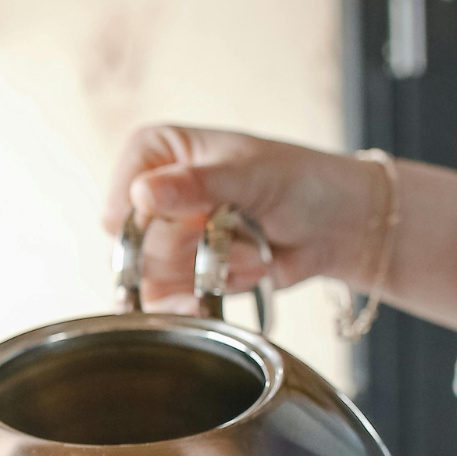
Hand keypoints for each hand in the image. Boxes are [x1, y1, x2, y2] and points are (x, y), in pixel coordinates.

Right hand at [104, 124, 370, 306]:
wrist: (334, 226)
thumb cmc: (299, 182)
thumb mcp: (249, 175)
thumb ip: (196, 185)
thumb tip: (141, 194)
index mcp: (157, 153)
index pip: (122, 200)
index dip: (157, 219)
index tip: (204, 210)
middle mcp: (153, 195)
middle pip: (135, 247)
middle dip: (194, 248)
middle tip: (236, 228)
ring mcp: (167, 237)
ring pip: (151, 278)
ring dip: (209, 271)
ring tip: (250, 250)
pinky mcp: (183, 274)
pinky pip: (165, 302)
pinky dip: (197, 302)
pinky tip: (224, 289)